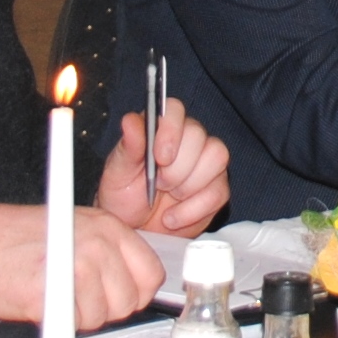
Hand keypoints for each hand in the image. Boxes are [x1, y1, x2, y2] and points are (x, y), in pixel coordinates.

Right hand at [0, 200, 166, 332]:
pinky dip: (58, 324)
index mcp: (108, 227)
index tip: (115, 296)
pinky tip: (42, 302)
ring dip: (79, 318)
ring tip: (55, 295)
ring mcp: (76, 268)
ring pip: (101, 318)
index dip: (134, 293)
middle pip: (129, 301)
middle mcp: (97, 244)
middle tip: (77, 297)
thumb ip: (109, 254)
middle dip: (106, 309)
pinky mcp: (52, 294)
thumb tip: (135, 288)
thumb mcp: (75, 230)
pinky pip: (72, 326)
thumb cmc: (19, 240)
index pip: (151, 274)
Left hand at [95, 96, 229, 235]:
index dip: (171, 130)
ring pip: (216, 157)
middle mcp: (188, 139)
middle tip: (160, 184)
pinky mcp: (217, 188)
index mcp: (160, 128)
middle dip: (177, 168)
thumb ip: (128, 146)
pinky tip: (174, 216)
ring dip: (188, 186)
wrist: (135, 228)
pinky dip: (193, 209)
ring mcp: (207, 162)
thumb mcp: (118, 173)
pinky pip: (219, 192)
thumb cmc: (124, 196)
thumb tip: (130, 120)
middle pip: (199, 135)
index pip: (175, 109)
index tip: (160, 157)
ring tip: (169, 199)